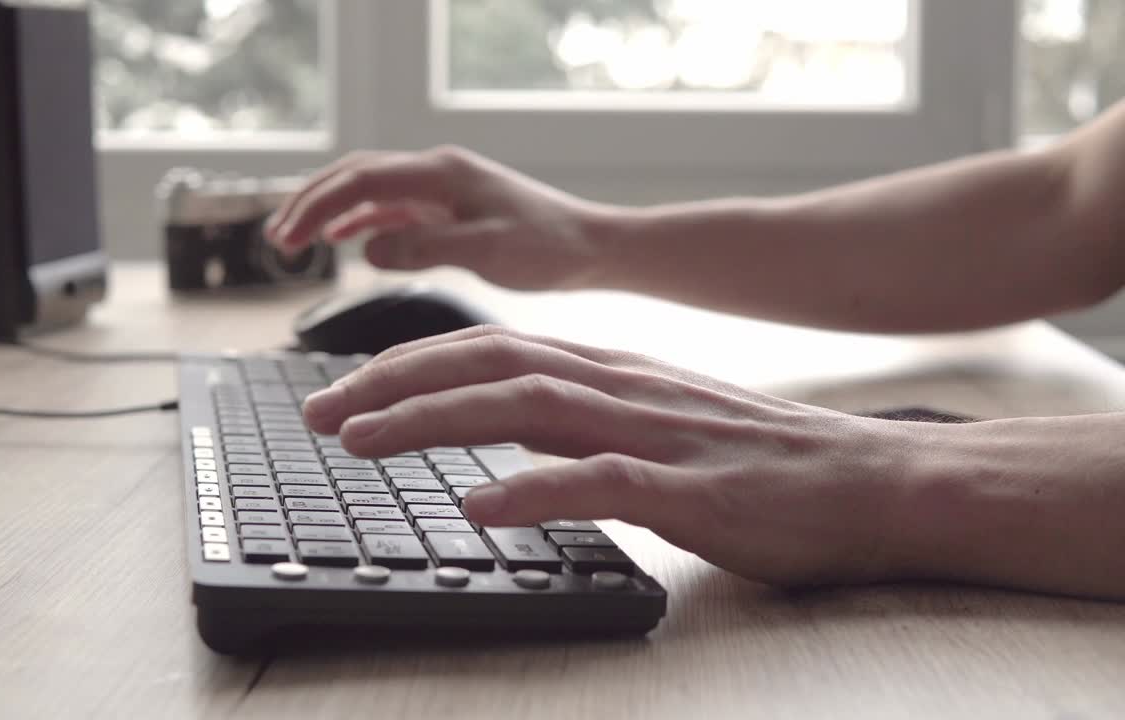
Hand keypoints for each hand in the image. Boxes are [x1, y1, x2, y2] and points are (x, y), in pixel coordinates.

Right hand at [263, 146, 615, 289]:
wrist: (592, 248)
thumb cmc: (549, 249)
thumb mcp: (487, 252)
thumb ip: (425, 249)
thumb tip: (364, 250)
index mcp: (442, 173)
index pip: (361, 180)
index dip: (316, 206)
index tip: (287, 238)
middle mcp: (437, 172)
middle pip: (355, 176)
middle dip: (310, 203)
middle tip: (277, 240)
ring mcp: (441, 189)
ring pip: (368, 190)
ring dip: (328, 211)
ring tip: (293, 239)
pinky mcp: (448, 209)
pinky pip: (391, 209)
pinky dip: (359, 222)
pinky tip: (341, 241)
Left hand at [302, 325, 928, 586]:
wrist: (870, 480)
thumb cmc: (760, 463)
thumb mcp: (656, 425)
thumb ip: (584, 424)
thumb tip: (505, 442)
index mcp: (609, 373)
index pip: (489, 348)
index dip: (409, 364)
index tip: (346, 388)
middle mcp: (621, 387)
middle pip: (488, 365)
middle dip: (392, 382)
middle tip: (319, 411)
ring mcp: (654, 434)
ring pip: (526, 408)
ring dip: (434, 420)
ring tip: (362, 441)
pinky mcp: (690, 488)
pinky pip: (599, 483)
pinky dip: (533, 490)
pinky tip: (480, 507)